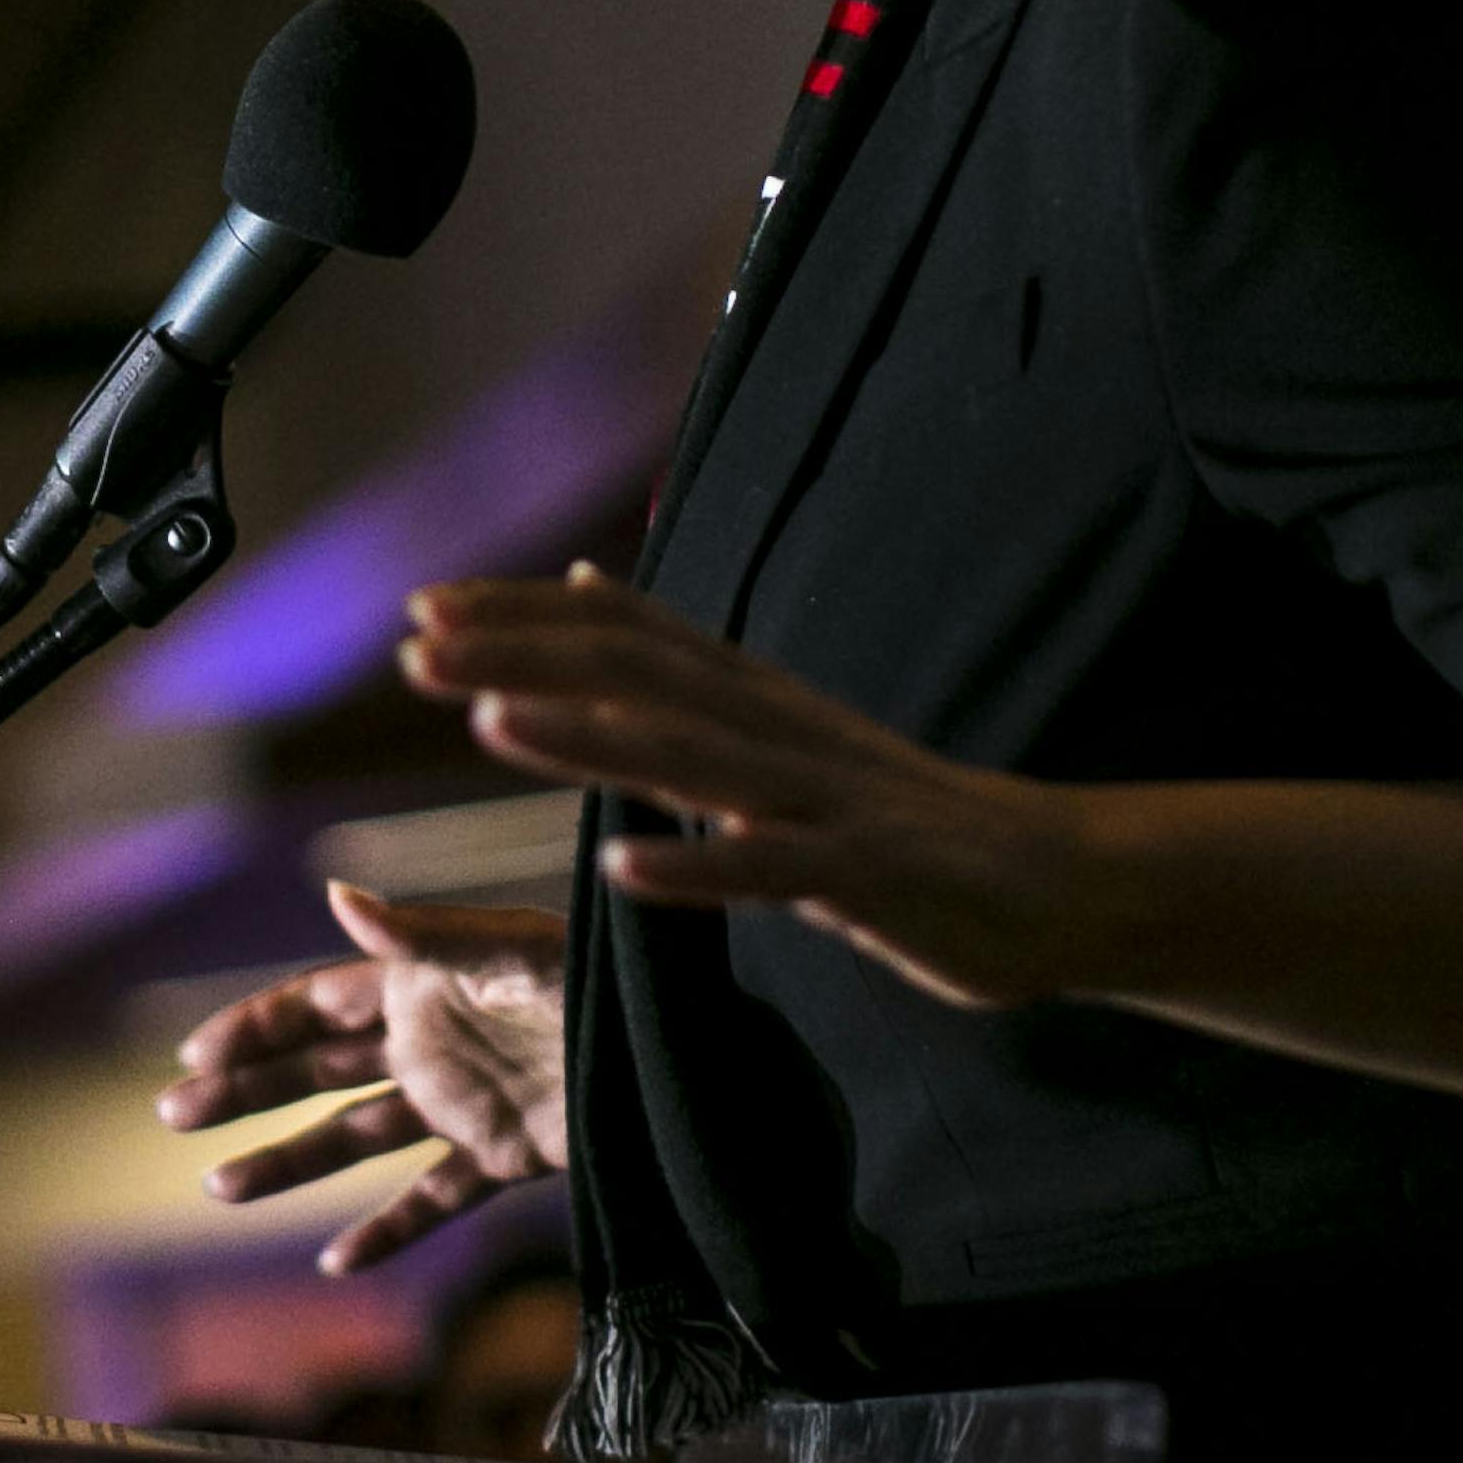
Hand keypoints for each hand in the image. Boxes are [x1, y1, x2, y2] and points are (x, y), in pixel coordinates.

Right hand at [156, 880, 566, 1272]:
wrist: (671, 1050)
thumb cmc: (590, 979)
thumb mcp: (506, 949)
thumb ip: (420, 934)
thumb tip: (336, 894)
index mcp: (420, 983)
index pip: (317, 1003)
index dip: (255, 1026)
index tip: (193, 1055)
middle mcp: (430, 1040)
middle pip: (319, 1068)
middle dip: (246, 1090)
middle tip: (172, 1115)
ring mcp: (462, 1102)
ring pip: (357, 1137)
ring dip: (290, 1161)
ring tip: (218, 1190)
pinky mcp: (503, 1156)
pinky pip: (434, 1200)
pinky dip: (389, 1232)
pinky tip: (340, 1263)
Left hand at [399, 564, 1097, 1011]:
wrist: (1048, 876)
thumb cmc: (890, 811)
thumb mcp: (771, 727)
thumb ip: (673, 668)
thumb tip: (581, 586)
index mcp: (747, 693)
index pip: (618, 630)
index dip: (518, 617)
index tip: (419, 610)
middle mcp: (774, 724)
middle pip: (634, 674)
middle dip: (521, 658)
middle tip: (414, 650)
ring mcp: (821, 796)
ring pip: (691, 755)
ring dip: (585, 738)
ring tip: (488, 722)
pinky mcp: (866, 872)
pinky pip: (772, 868)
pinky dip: (697, 865)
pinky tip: (623, 870)